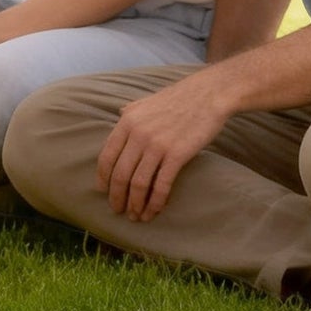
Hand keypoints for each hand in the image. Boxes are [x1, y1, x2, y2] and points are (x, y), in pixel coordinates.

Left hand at [94, 75, 230, 221]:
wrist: (208, 95)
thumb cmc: (178, 99)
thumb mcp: (146, 101)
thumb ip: (131, 110)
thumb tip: (119, 112)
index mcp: (126, 122)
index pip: (106, 156)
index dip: (103, 178)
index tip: (103, 192)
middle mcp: (137, 134)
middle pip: (120, 174)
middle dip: (117, 196)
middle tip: (118, 210)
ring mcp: (156, 145)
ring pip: (138, 183)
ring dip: (135, 204)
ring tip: (135, 216)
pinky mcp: (176, 154)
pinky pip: (161, 184)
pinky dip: (155, 202)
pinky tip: (154, 211)